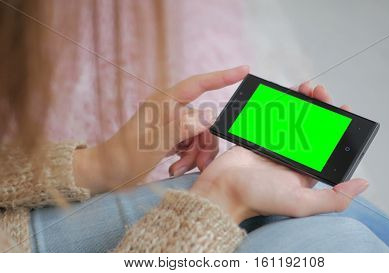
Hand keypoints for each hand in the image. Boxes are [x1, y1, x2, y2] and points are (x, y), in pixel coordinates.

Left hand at [74, 65, 248, 192]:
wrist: (106, 173)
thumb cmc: (124, 156)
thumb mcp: (153, 142)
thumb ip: (181, 126)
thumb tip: (208, 115)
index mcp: (164, 103)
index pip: (198, 84)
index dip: (222, 76)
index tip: (244, 70)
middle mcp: (169, 111)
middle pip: (203, 120)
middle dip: (204, 143)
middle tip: (199, 164)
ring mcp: (169, 125)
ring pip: (199, 135)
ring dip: (195, 154)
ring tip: (179, 169)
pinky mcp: (169, 138)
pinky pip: (190, 144)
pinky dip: (188, 158)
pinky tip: (175, 167)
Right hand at [190, 83, 367, 222]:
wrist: (221, 190)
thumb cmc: (258, 198)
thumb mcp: (300, 202)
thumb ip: (334, 198)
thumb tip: (363, 184)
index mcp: (306, 172)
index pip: (328, 145)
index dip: (337, 126)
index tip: (343, 108)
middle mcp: (293, 158)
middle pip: (312, 127)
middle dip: (321, 108)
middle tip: (321, 92)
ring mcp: (275, 146)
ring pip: (294, 119)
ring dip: (304, 102)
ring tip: (307, 88)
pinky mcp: (259, 137)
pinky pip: (274, 116)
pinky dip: (282, 104)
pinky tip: (289, 93)